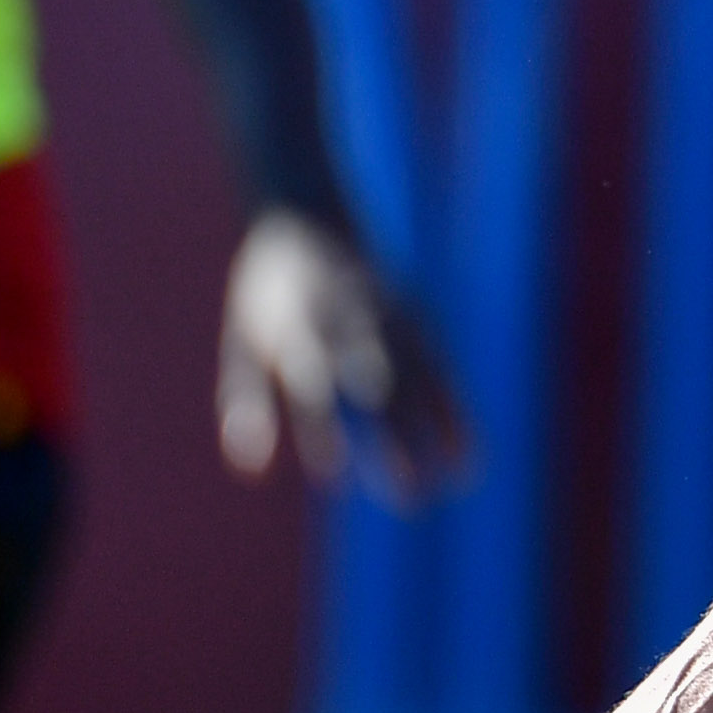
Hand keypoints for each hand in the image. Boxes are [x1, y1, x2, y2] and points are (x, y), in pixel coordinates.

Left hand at [218, 205, 470, 504]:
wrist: (310, 218)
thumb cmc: (268, 299)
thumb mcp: (244, 346)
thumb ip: (248, 408)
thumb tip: (253, 474)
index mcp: (301, 328)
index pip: (314, 385)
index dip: (326, 429)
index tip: (335, 476)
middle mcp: (353, 324)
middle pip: (379, 387)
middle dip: (396, 438)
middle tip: (407, 493)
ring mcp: (393, 322)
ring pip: (420, 379)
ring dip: (437, 431)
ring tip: (454, 482)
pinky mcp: (418, 324)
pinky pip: (442, 372)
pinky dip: (457, 412)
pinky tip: (469, 457)